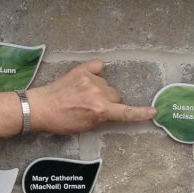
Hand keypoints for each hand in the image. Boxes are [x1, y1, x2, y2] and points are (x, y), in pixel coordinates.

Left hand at [27, 59, 155, 134]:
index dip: (140, 113)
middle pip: (116, 97)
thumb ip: (101, 118)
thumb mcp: (84, 127)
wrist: (40, 107)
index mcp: (100, 110)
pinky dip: (97, 71)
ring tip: (83, 96)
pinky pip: (98, 66)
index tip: (153, 111)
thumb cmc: (60, 121)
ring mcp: (90, 80)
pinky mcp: (81, 70)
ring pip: (107, 85)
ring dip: (101, 90)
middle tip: (93, 108)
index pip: (125, 112)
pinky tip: (88, 78)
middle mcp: (98, 93)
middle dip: (109, 103)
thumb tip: (110, 111)